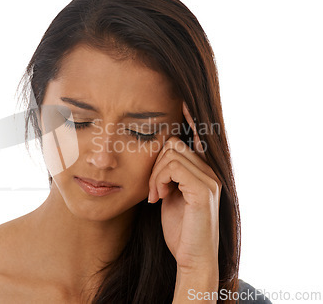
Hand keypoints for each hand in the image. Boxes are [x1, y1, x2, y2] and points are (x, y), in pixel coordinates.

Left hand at [148, 101, 221, 272]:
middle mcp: (210, 171)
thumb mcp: (170, 196)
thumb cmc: (179, 230)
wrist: (191, 259)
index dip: (187, 119)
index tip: (177, 103)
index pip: (194, 136)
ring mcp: (210, 180)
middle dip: (154, 163)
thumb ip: (168, 175)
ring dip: (154, 174)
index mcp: (203, 171)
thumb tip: (158, 156)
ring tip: (154, 196)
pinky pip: (173, 167)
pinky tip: (158, 198)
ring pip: (171, 153)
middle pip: (174, 143)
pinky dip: (159, 180)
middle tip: (152, 190)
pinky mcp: (203, 190)